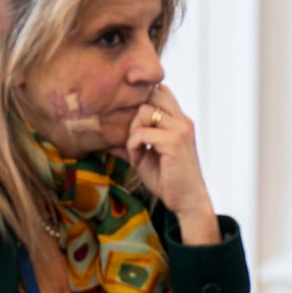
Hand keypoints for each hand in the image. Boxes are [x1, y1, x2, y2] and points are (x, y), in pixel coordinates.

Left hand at [122, 86, 218, 243]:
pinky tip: (138, 160)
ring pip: (144, 111)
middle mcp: (182, 120)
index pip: (160, 91)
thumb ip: (134, 139)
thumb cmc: (168, 179)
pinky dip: (133, 146)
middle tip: (132, 138)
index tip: (132, 124)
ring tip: (135, 151)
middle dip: (134, 115)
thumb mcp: (147, 154)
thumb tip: (105, 133)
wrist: (186, 201)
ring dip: (132, 132)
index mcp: (179, 120)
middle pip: (151, 94)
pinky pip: (141, 133)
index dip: (142, 101)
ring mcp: (180, 129)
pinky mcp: (174, 141)